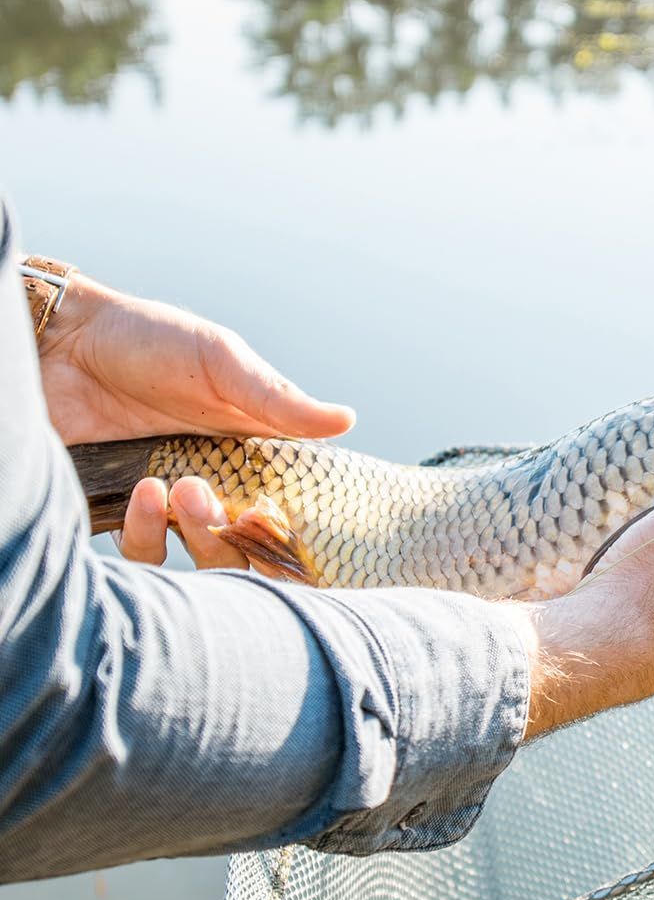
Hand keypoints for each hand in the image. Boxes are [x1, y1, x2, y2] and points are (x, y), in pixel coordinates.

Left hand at [38, 272, 353, 565]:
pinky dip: (147, 532)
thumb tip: (347, 420)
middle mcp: (219, 487)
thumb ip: (278, 399)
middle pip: (254, 548)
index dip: (297, 530)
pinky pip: (146, 551)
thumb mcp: (221, 361)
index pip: (290, 510)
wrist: (60, 341)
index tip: (292, 524)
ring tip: (179, 491)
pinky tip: (143, 493)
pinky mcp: (123, 514)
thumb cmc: (146, 340)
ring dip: (200, 536)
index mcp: (253, 455)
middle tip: (224, 501)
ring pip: (205, 559)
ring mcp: (172, 504)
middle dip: (245, 537)